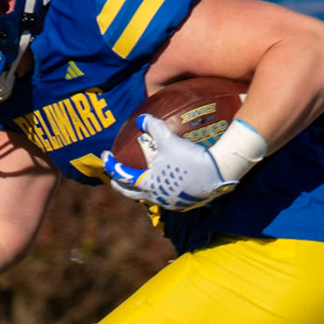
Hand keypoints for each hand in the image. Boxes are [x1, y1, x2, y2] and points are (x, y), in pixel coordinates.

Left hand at [99, 116, 242, 210]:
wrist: (218, 173)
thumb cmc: (191, 157)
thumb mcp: (169, 139)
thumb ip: (153, 126)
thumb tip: (140, 118)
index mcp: (149, 184)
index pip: (123, 175)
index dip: (111, 165)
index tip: (105, 157)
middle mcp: (157, 197)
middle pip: (132, 194)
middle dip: (121, 185)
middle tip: (114, 178)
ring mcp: (170, 203)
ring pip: (149, 198)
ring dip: (141, 190)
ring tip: (139, 181)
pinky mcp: (184, 204)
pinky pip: (166, 198)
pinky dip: (159, 191)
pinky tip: (164, 184)